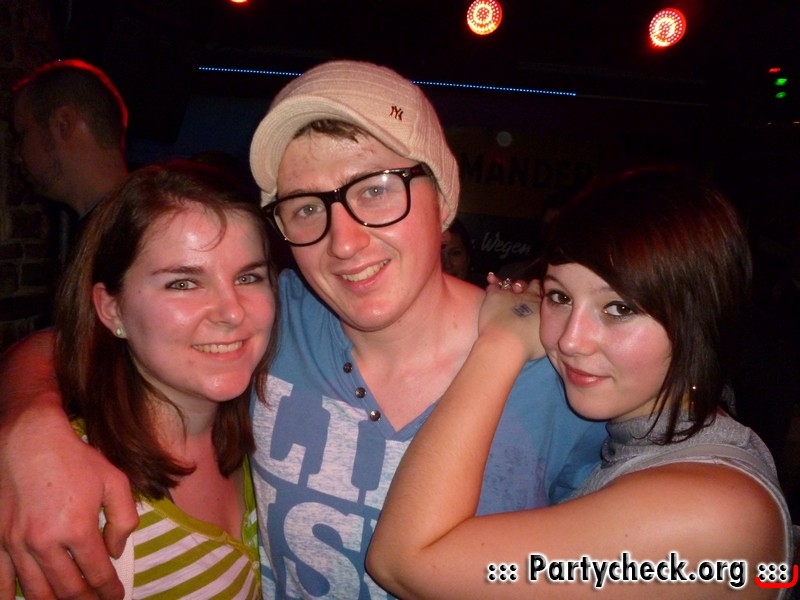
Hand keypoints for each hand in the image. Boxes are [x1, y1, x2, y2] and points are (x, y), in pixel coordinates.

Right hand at [0, 332, 137, 598]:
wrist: (29, 441)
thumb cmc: (76, 459)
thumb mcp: (115, 481)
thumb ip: (124, 519)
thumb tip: (116, 551)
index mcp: (78, 529)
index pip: (97, 573)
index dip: (109, 590)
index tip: (116, 596)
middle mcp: (45, 543)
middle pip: (67, 589)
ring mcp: (16, 545)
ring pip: (37, 592)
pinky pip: (1, 581)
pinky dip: (12, 596)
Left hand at [479, 274, 544, 359]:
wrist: (507, 343)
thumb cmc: (528, 345)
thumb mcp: (546, 339)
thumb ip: (546, 330)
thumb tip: (548, 330)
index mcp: (543, 307)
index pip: (544, 295)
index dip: (541, 297)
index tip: (539, 302)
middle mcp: (530, 296)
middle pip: (532, 286)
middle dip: (529, 288)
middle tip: (524, 296)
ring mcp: (512, 293)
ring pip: (512, 283)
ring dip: (511, 285)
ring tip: (508, 288)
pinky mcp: (495, 294)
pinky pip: (494, 284)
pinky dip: (493, 281)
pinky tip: (491, 279)